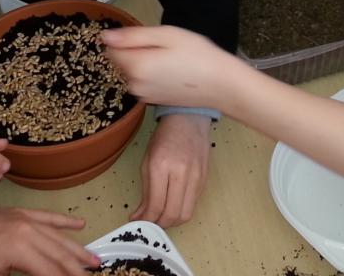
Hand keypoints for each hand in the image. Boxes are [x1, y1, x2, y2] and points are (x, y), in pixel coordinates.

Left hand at [0, 206, 97, 275]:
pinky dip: (64, 222)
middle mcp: (29, 231)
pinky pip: (48, 217)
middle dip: (77, 270)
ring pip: (58, 236)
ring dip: (77, 250)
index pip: (51, 272)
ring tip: (95, 260)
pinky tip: (80, 225)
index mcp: (20, 250)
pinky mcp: (21, 212)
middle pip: (60, 254)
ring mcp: (26, 219)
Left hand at [103, 25, 237, 109]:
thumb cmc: (198, 55)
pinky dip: (150, 75)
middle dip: (133, 51)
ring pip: (131, 72)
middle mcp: (134, 84)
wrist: (221, 85)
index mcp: (136, 65)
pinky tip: (171, 71)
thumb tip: (104, 37)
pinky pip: (142, 83)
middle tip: (163, 46)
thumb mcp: (167, 35)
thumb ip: (133, 36)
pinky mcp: (152, 102)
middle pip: (120, 62)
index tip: (146, 37)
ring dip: (142, 63)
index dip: (125, 39)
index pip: (110, 49)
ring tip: (170, 59)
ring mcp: (143, 96)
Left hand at [132, 113, 211, 227]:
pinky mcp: (204, 179)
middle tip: (150, 223)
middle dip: (159, 224)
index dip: (146, 219)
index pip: (156, 205)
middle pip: (173, 214)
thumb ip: (146, 191)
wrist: (189, 119)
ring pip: (186, 214)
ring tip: (162, 217)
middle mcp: (181, 173)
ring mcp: (196, 177)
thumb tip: (140, 215)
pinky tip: (173, 206)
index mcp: (161, 166)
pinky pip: (193, 204)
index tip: (138, 221)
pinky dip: (182, 210)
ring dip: (172, 221)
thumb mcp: (147, 161)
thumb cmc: (164, 138)